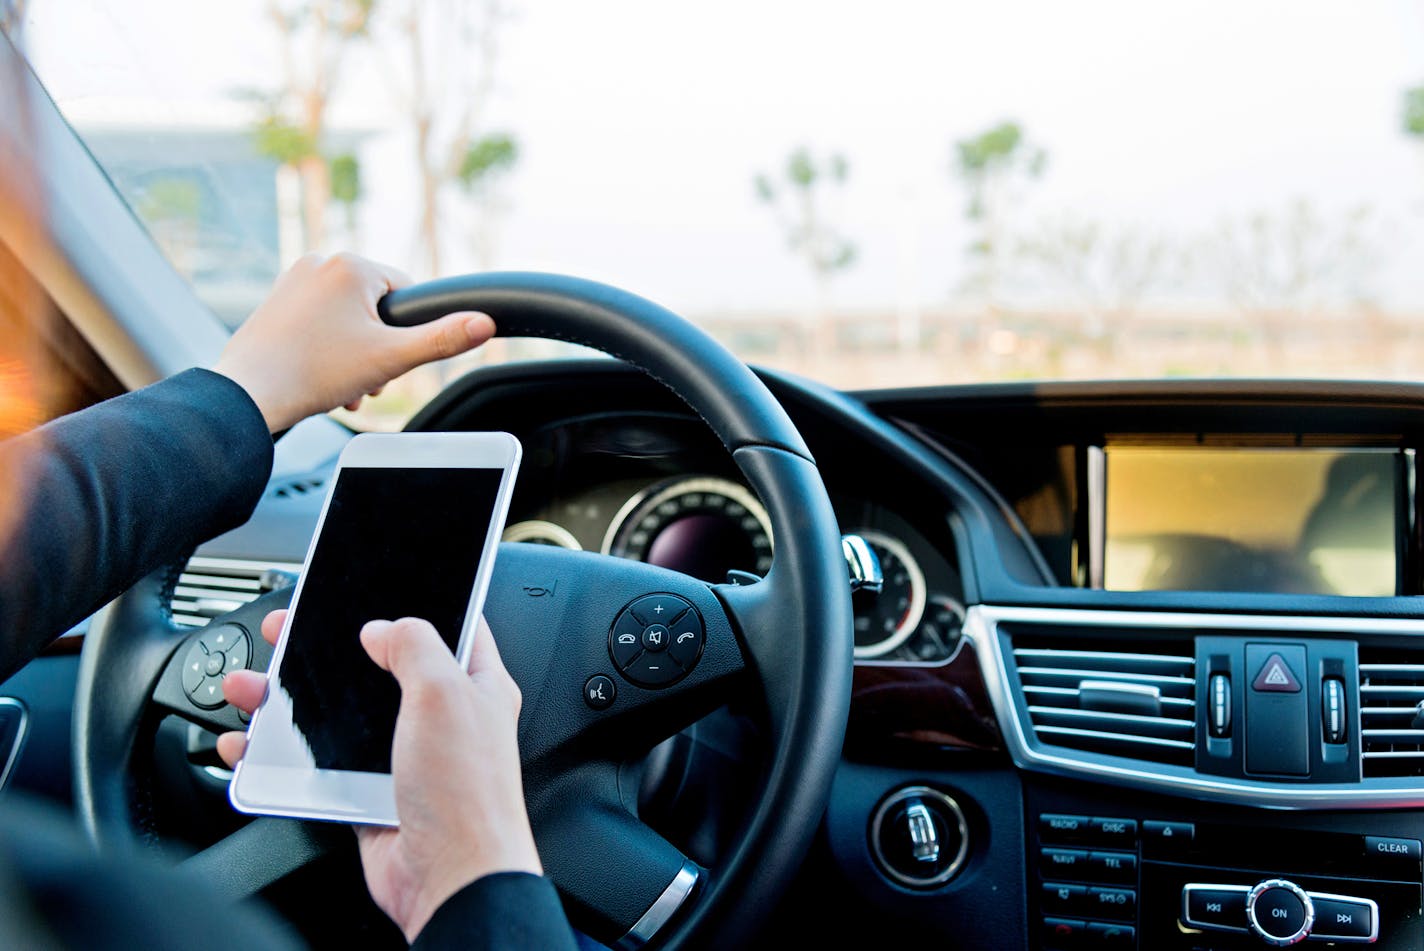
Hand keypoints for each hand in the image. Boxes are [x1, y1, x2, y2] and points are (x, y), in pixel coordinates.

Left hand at [211, 253, 495, 431]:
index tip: (387, 358)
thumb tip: (485, 323)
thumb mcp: (391, 359)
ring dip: (353, 353)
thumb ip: (441, 339)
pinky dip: (326, 348)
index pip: (406, 293)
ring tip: (340, 383)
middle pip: (375, 308)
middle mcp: (319, 262)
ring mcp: (293, 280)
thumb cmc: (314, 373)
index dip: (403, 333)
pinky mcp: (276, 301)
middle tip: (364, 378)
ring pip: (347, 317)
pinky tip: (318, 376)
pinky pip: (319, 320)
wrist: (249, 393)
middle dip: (376, 347)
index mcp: (351, 265)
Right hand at [218, 610, 539, 941]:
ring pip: (339, 715)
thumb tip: (385, 626)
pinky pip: (320, 763)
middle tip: (285, 634)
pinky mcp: (370, 791)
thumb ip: (415, 646)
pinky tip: (252, 743)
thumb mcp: (444, 694)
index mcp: (474, 683)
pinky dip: (282, 753)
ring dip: (289, 700)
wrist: (451, 879)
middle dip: (326, 650)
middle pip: (376, 667)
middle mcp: (441, 716)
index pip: (448, 625)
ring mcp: (403, 755)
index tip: (367, 588)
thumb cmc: (467, 794)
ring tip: (248, 687)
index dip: (410, 603)